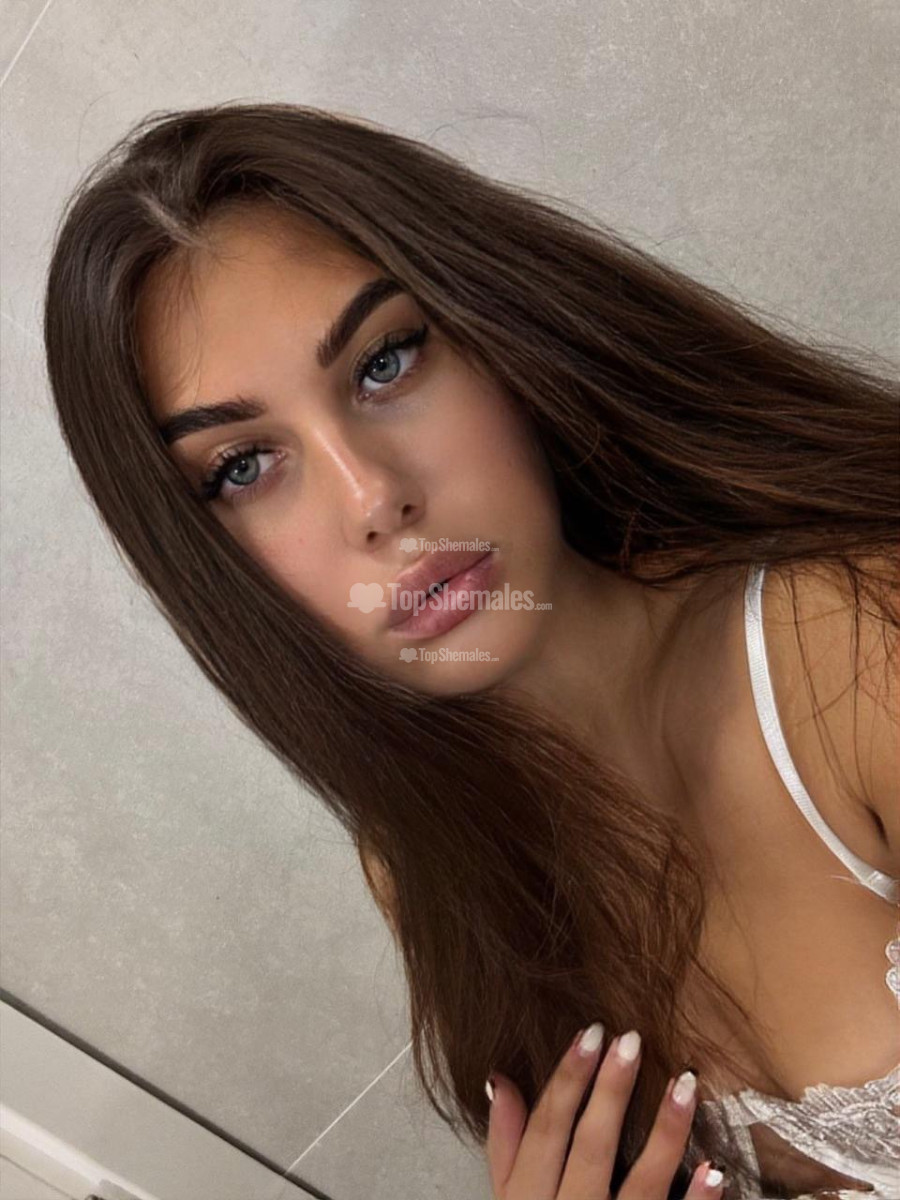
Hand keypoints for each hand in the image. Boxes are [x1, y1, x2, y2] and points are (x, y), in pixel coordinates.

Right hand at [485, 1024, 724, 1198]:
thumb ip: (507, 1146)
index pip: (546, 1130)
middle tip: (632, 1040)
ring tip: (685, 1084)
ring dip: (665, 1134)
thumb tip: (499, 1079)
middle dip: (610, 1092)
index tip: (592, 1033)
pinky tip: (715, 1170)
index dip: (568, 1079)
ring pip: (640, 1184)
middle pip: (589, 1147)